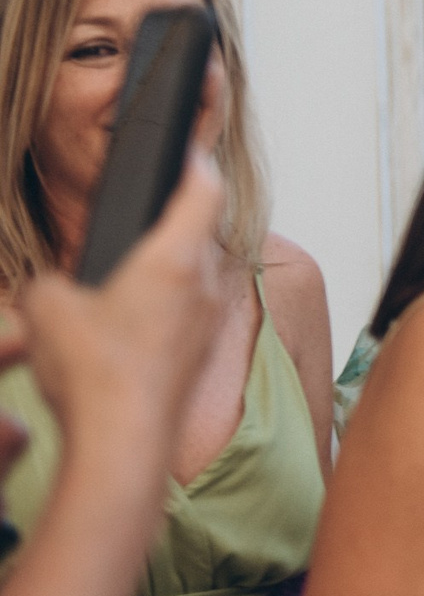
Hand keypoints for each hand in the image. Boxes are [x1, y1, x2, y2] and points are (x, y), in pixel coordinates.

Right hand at [15, 151, 225, 449]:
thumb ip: (48, 284)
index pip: (204, 190)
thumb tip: (53, 288)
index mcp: (174, 258)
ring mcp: (206, 323)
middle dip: (177, 220)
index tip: (189, 152)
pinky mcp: (198, 356)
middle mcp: (203, 285)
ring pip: (196, 276)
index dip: (197, 164)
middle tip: (151, 212)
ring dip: (170, 267)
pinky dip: (166, 306)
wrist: (125, 444)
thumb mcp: (45, 309)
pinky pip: (188, 314)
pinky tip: (131, 321)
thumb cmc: (95, 373)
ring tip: (132, 270)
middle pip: (202, 232)